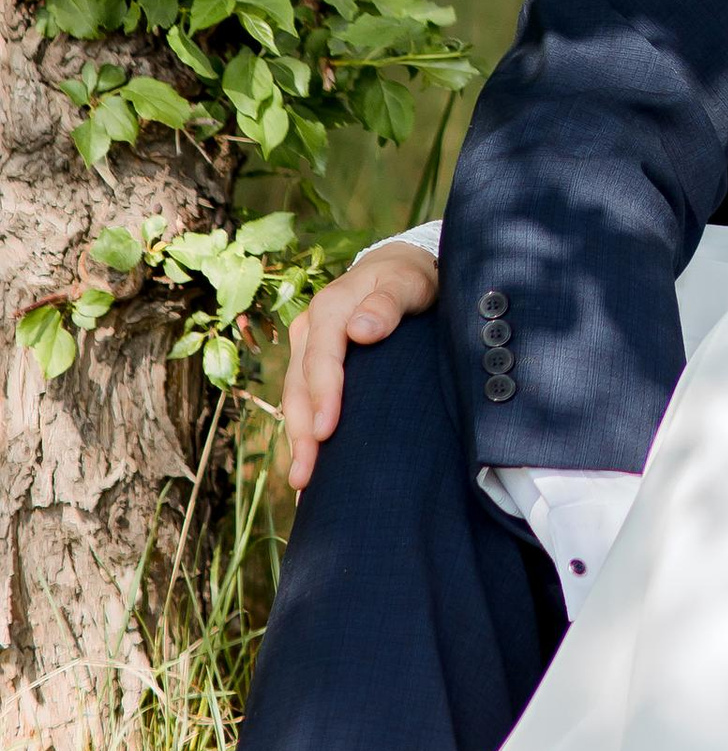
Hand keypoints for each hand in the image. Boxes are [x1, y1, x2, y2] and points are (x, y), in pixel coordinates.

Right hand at [282, 242, 439, 488]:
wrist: (397, 268)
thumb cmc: (407, 278)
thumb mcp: (407, 282)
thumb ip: (388, 302)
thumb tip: (361, 330)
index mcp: (330, 308)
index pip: (321, 359)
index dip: (322, 397)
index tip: (326, 433)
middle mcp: (309, 329)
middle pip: (300, 386)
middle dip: (302, 432)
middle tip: (306, 478)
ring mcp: (307, 348)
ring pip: (295, 398)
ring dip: (297, 438)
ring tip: (303, 482)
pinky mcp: (312, 364)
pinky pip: (302, 399)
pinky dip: (303, 430)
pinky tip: (309, 464)